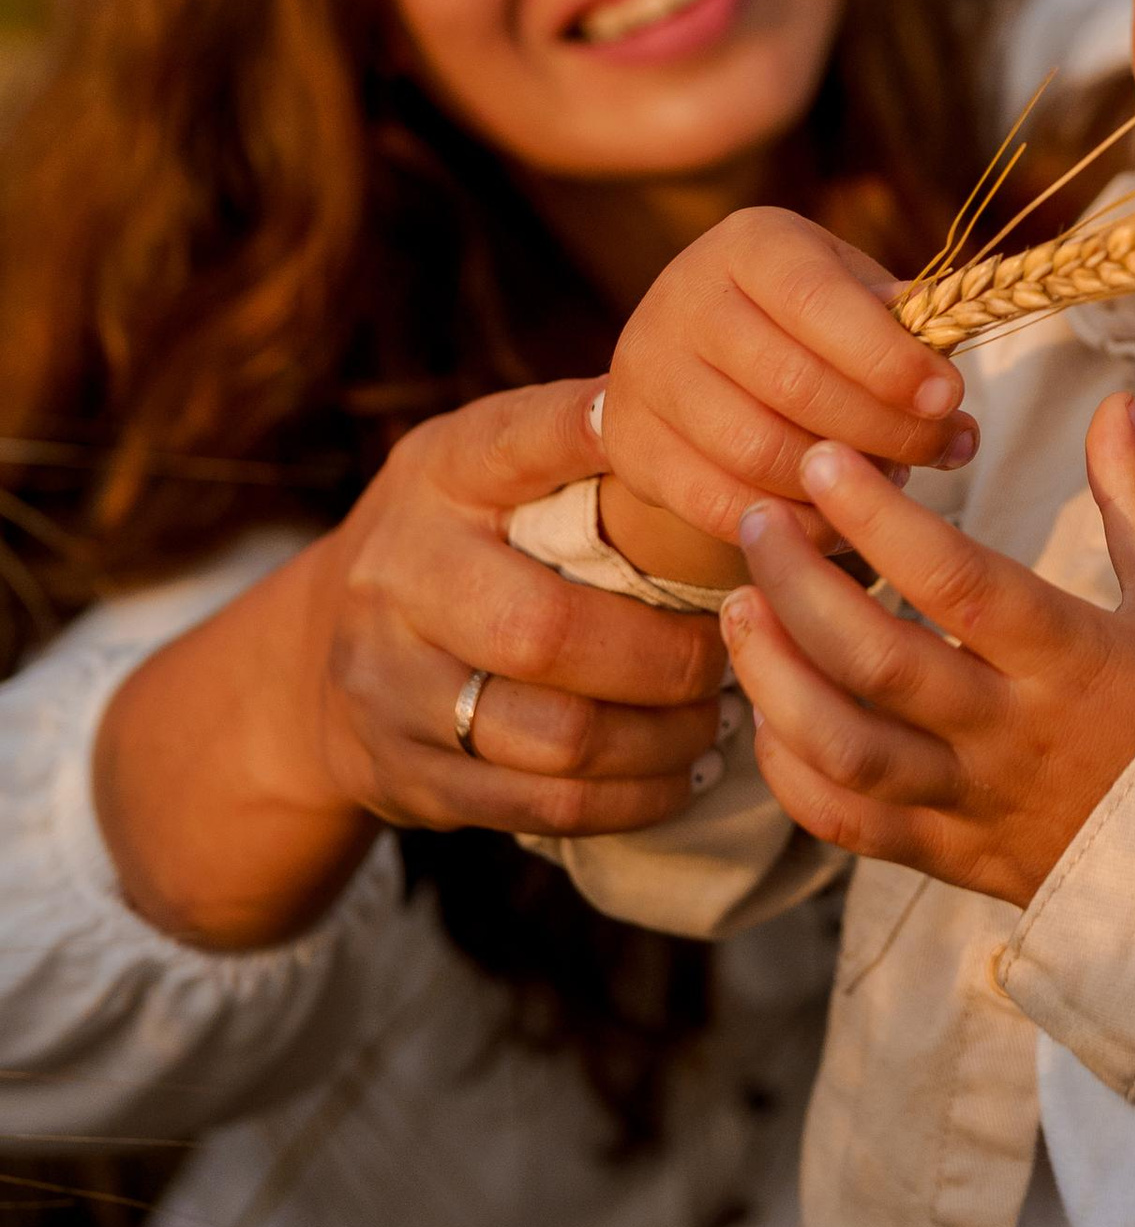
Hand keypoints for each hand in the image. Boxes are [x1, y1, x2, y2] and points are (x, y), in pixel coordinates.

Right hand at [95, 378, 729, 951]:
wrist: (315, 660)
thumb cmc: (455, 542)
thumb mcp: (483, 467)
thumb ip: (570, 442)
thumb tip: (710, 420)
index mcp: (436, 476)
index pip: (514, 443)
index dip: (592, 444)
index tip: (688, 459)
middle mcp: (399, 575)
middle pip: (543, 630)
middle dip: (663, 655)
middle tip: (727, 652)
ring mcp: (391, 686)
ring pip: (552, 737)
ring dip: (659, 739)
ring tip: (714, 720)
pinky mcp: (406, 776)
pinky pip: (537, 806)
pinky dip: (627, 799)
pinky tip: (675, 775)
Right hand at [599, 205, 976, 540]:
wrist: (689, 355)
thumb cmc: (797, 317)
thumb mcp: (843, 288)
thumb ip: (894, 318)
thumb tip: (943, 366)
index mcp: (748, 245)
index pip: (817, 298)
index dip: (887, 355)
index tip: (949, 397)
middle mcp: (685, 299)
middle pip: (791, 381)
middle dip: (883, 426)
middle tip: (942, 448)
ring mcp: (648, 374)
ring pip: (755, 449)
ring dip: (839, 480)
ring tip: (894, 478)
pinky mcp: (631, 446)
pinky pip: (720, 504)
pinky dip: (793, 522)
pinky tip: (840, 518)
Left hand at [719, 395, 1134, 906]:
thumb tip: (1115, 402)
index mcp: (1071, 659)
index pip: (958, 581)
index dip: (881, 519)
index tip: (825, 460)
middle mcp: (1012, 732)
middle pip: (877, 661)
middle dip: (798, 585)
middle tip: (757, 522)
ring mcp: (974, 802)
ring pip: (845, 750)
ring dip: (772, 676)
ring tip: (737, 607)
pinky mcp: (948, 858)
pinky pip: (846, 823)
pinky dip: (790, 771)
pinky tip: (768, 712)